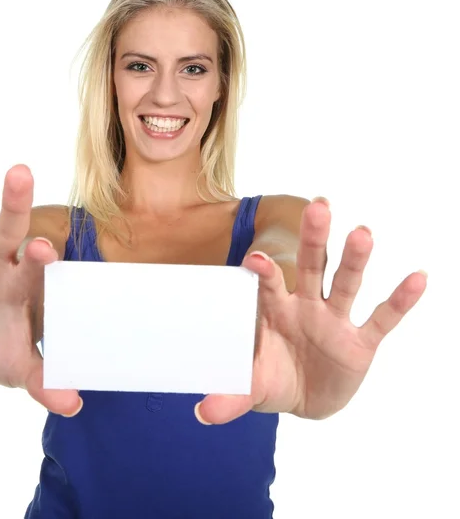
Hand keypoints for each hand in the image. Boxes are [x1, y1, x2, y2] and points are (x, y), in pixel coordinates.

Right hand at [0, 164, 80, 415]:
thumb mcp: (20, 368)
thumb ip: (45, 382)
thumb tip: (74, 406)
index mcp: (24, 287)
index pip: (35, 266)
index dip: (38, 255)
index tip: (40, 246)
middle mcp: (1, 265)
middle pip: (9, 230)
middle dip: (15, 205)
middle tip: (21, 173)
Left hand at [195, 199, 426, 423]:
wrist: (303, 398)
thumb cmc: (273, 380)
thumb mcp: (251, 389)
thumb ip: (229, 397)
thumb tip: (201, 413)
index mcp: (275, 311)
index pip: (269, 284)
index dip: (264, 272)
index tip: (256, 259)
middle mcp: (306, 307)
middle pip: (311, 266)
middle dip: (314, 239)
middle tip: (318, 206)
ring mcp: (334, 321)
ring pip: (346, 283)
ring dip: (355, 259)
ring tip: (363, 232)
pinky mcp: (361, 342)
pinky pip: (383, 318)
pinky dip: (400, 301)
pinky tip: (418, 278)